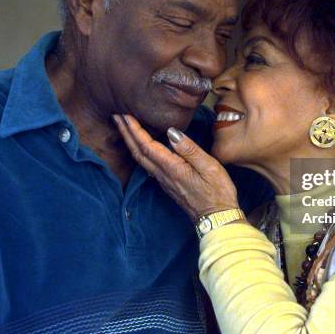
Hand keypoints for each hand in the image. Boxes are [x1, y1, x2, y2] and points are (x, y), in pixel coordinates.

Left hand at [113, 114, 239, 220]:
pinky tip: (141, 147)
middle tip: (116, 116)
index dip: (134, 129)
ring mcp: (164, 181)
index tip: (125, 115)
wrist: (218, 219)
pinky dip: (140, 152)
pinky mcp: (168, 184)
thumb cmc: (218, 192)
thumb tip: (171, 132)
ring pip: (141, 160)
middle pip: (138, 152)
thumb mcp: (209, 167)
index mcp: (172, 168)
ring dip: (130, 142)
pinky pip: (148, 165)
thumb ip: (189, 149)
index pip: (147, 146)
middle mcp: (163, 175)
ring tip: (124, 128)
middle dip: (126, 133)